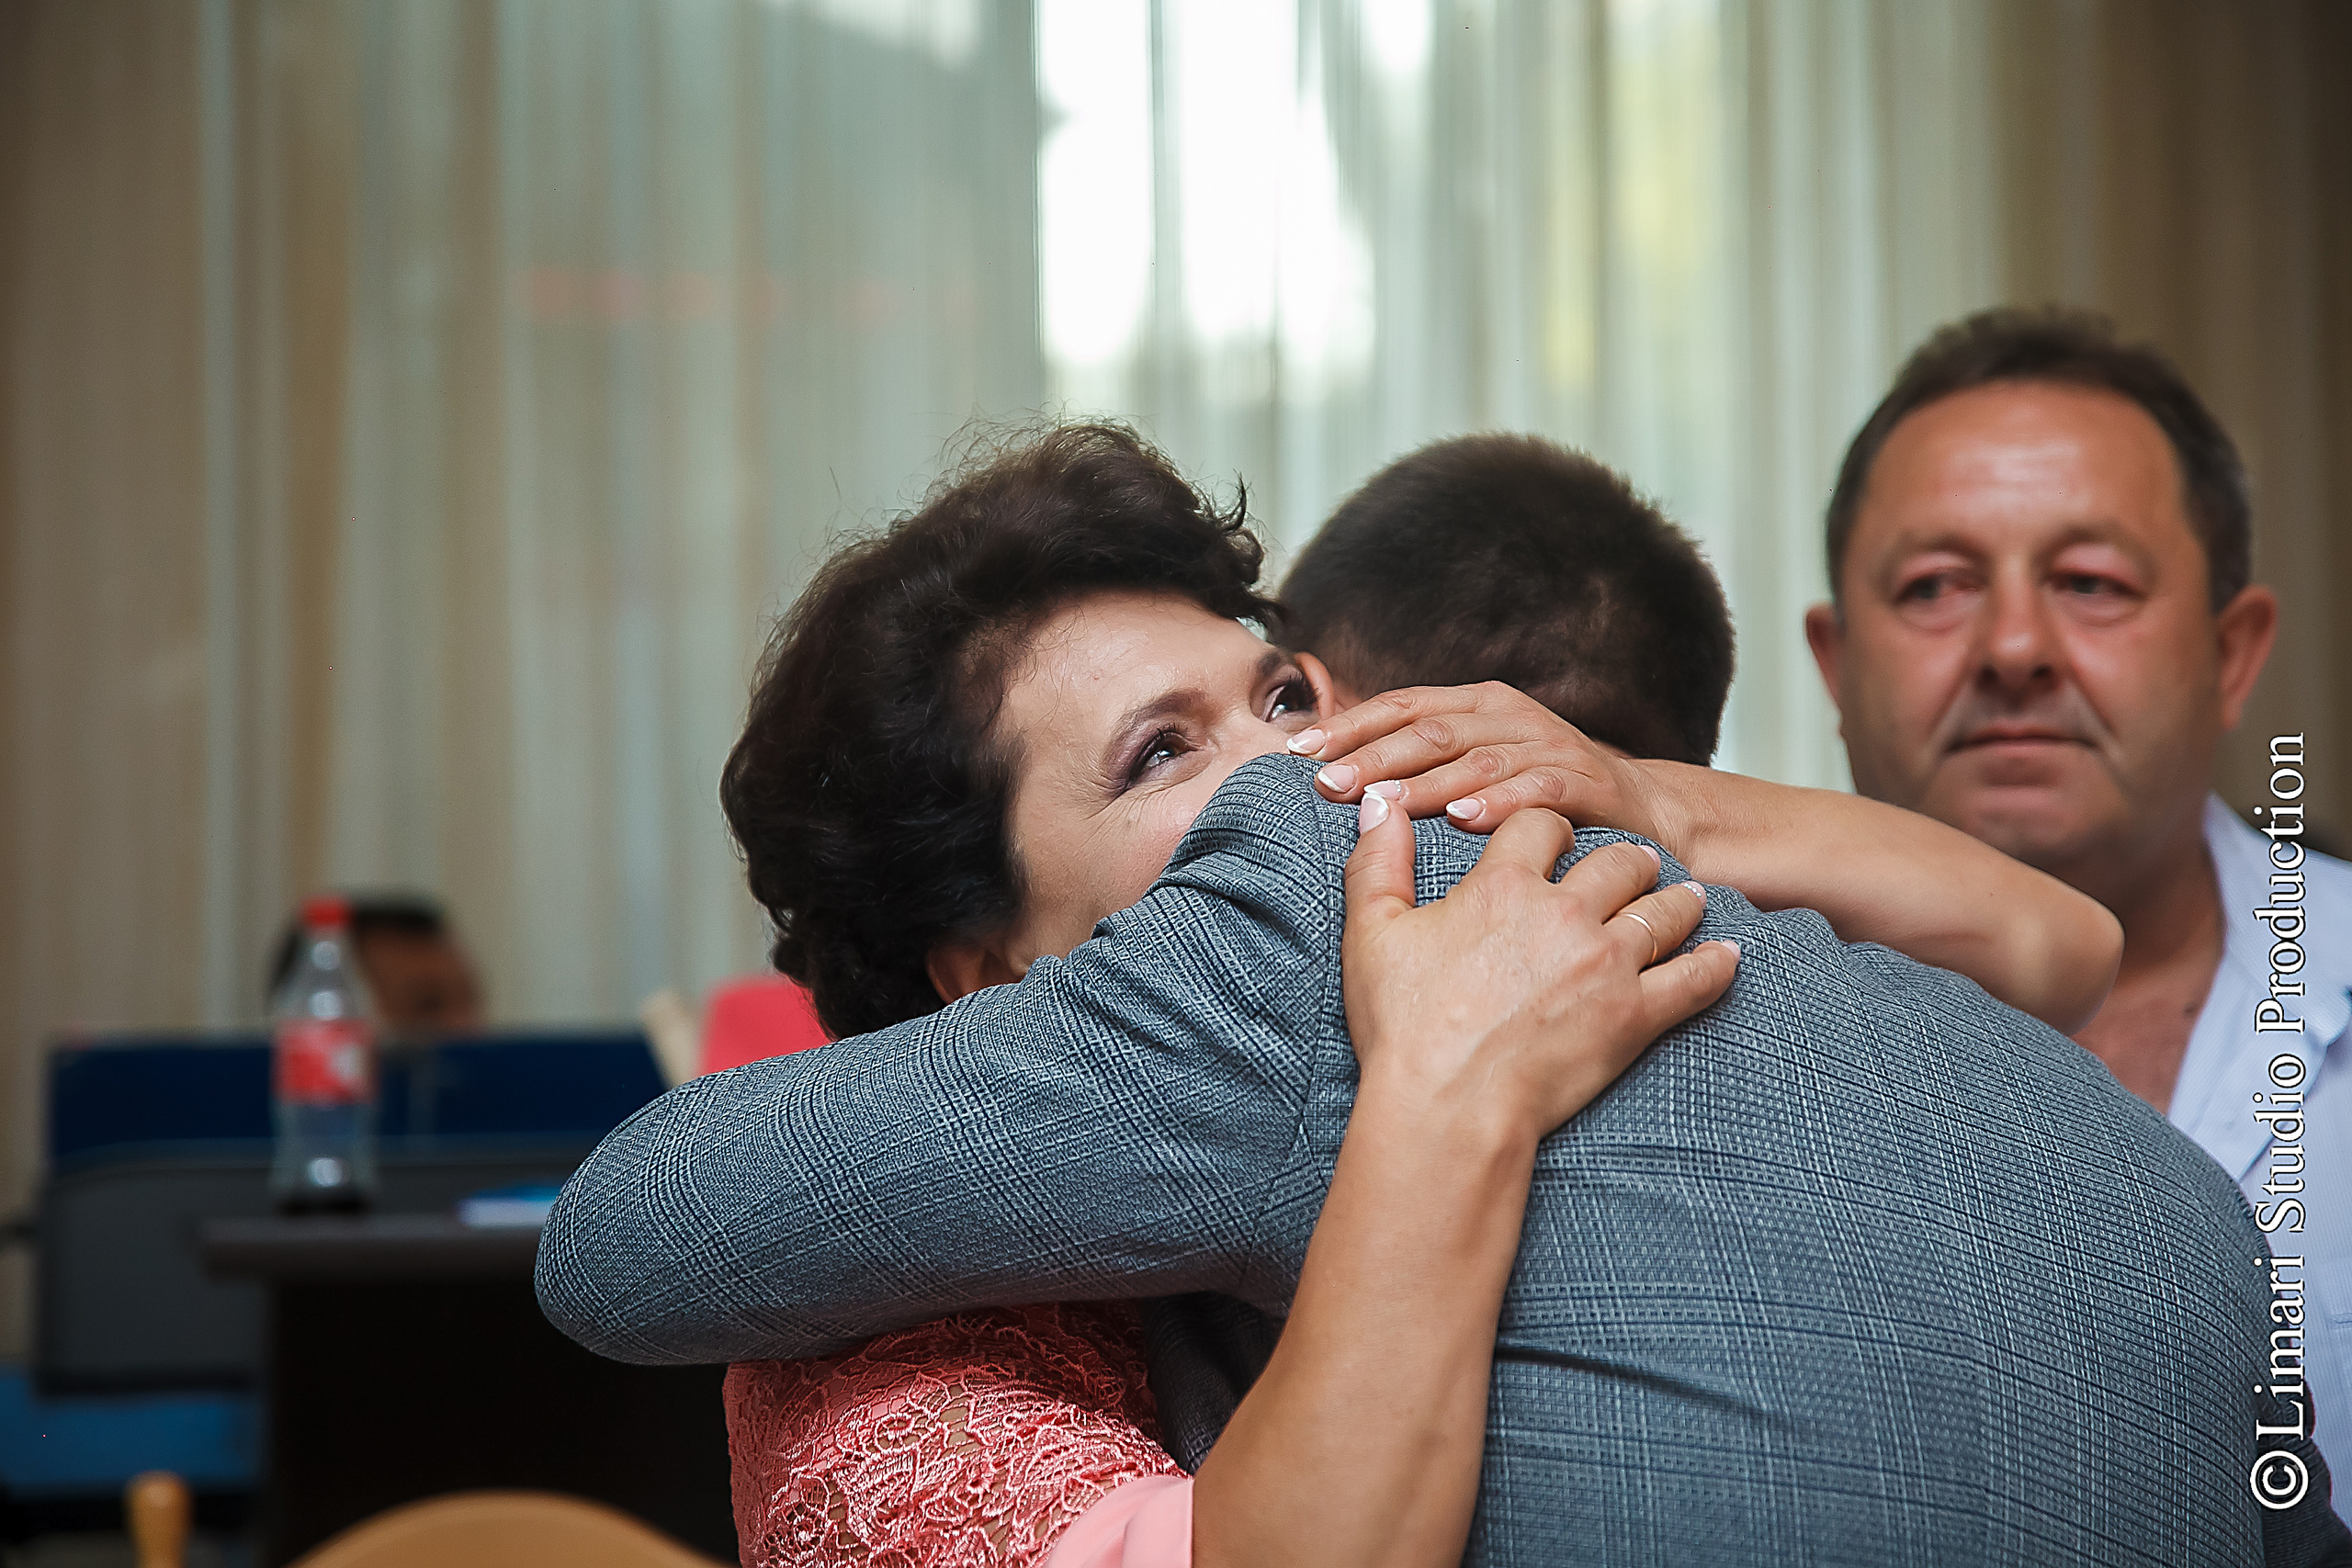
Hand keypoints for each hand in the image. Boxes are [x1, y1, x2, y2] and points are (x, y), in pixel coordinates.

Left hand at [1289, 682, 1675, 839]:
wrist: (1641, 809)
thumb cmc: (1538, 792)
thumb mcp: (1478, 764)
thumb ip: (1420, 760)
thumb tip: (1337, 771)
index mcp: (1476, 704)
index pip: (1401, 705)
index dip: (1349, 725)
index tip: (1298, 752)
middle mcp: (1508, 715)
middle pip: (1429, 730)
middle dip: (1373, 756)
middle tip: (1326, 784)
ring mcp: (1547, 744)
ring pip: (1475, 759)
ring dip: (1423, 783)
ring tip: (1380, 803)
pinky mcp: (1582, 780)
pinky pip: (1534, 789)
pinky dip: (1497, 803)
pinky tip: (1462, 819)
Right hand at [1341, 792, 1739, 1143]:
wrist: (1447, 1106)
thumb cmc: (1403, 1026)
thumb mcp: (1372, 933)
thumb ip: (1377, 861)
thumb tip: (1379, 803)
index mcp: (1503, 884)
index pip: (1542, 825)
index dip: (1551, 826)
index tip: (1556, 838)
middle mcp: (1564, 912)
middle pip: (1619, 862)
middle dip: (1630, 859)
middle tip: (1639, 865)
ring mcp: (1608, 963)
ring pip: (1664, 911)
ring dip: (1679, 900)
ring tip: (1687, 897)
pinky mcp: (1636, 1015)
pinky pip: (1694, 980)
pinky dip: (1716, 965)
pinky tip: (1728, 956)